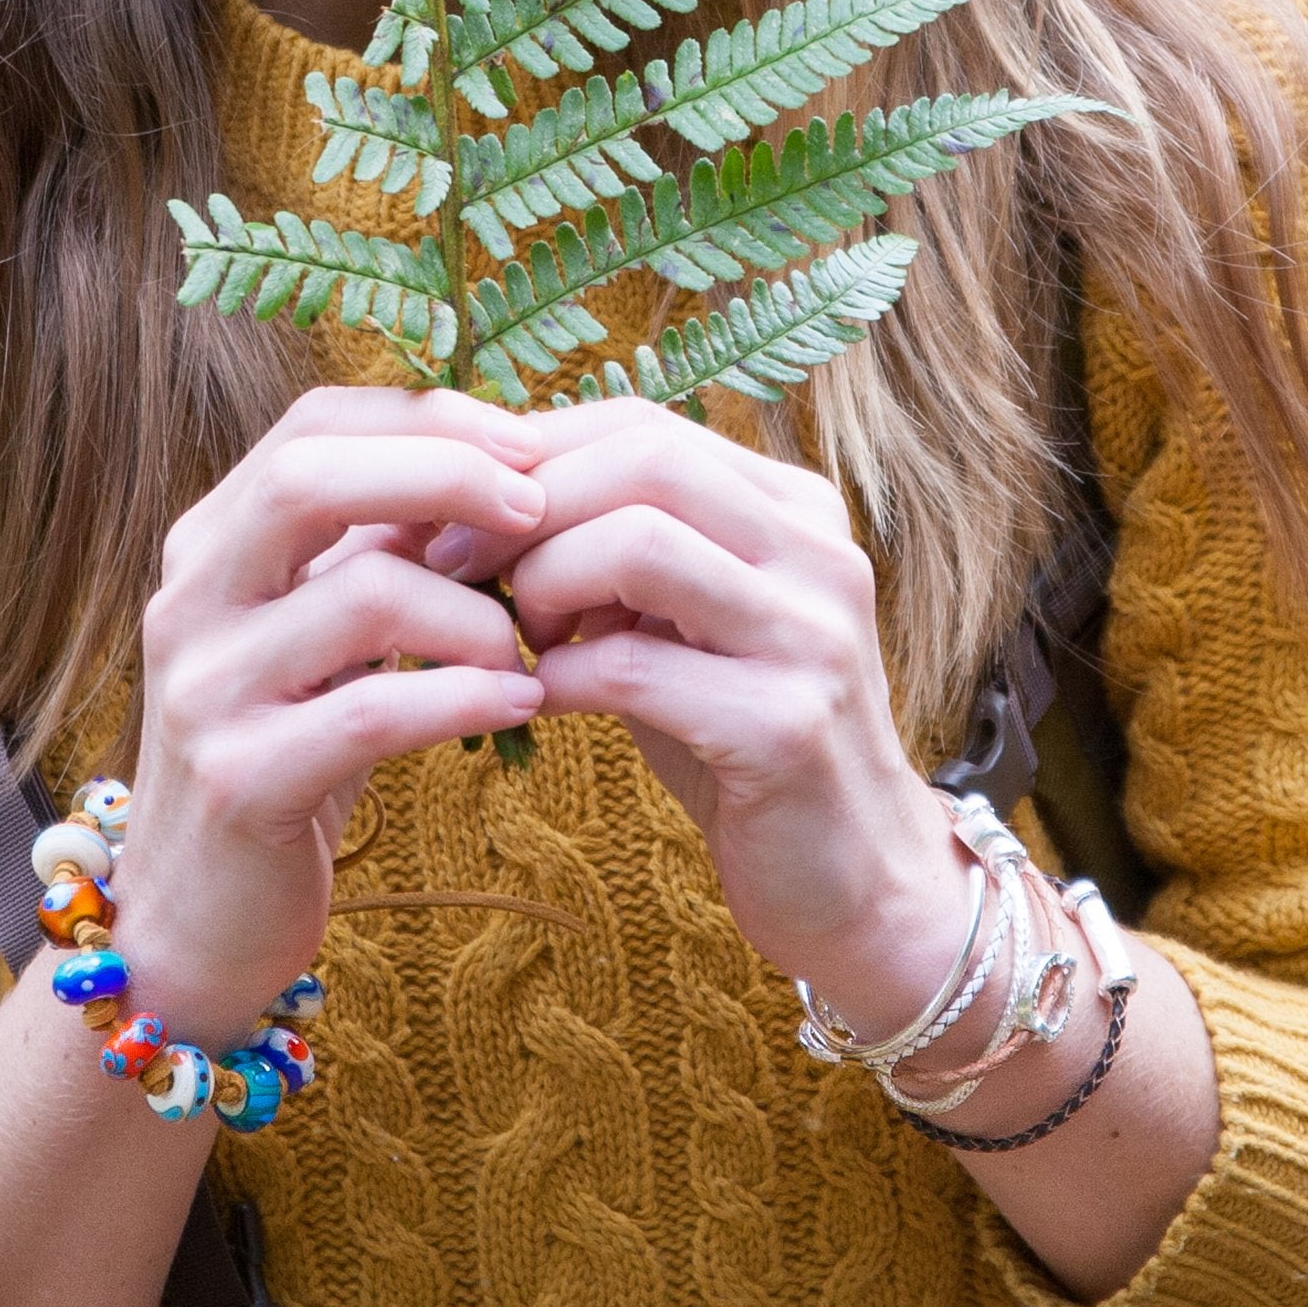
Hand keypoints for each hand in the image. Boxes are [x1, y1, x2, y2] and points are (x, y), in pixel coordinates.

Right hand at [111, 387, 549, 1047]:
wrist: (196, 919)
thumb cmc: (289, 751)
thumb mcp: (326, 633)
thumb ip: (382, 550)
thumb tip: (497, 466)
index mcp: (213, 542)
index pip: (315, 422)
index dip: (429, 418)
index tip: (528, 441)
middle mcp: (191, 598)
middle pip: (312, 476)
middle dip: (445, 474)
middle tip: (540, 508)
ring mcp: (204, 690)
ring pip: (361, 595)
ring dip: (476, 611)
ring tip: (532, 644)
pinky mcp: (239, 781)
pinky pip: (373, 712)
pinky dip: (466, 696)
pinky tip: (522, 702)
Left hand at [436, 398, 976, 1036]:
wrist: (855, 881)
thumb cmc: (745, 744)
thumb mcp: (687, 627)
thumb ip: (618, 555)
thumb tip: (479, 503)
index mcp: (795, 508)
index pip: (644, 424)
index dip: (533, 453)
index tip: (453, 510)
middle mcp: (818, 552)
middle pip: (645, 459)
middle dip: (525, 506)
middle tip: (452, 565)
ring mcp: (811, 636)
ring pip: (641, 542)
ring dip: (542, 582)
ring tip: (515, 635)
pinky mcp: (786, 726)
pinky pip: (634, 668)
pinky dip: (558, 678)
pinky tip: (534, 701)